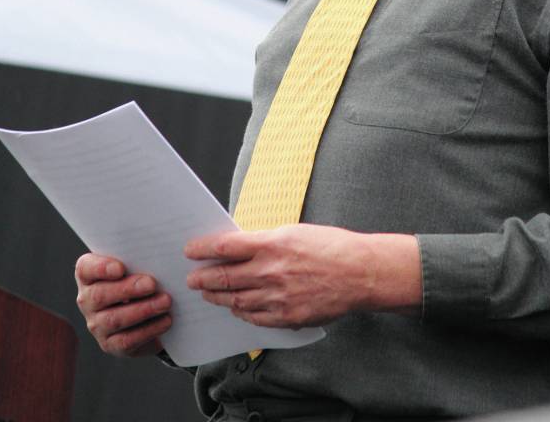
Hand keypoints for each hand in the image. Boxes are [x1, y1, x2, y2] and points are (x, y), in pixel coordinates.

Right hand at [75, 253, 171, 356]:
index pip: (86, 269)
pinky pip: (127, 340)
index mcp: (89, 275)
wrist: (142, 309)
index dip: (101, 268)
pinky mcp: (110, 344)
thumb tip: (159, 255)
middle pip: (101, 295)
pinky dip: (148, 330)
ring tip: (165, 302)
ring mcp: (96, 324)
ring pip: (114, 319)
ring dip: (143, 310)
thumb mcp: (135, 264)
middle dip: (128, 289)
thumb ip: (138, 257)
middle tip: (152, 284)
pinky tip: (165, 321)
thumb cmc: (138, 277)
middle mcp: (87, 300)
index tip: (121, 268)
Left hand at [185, 223, 420, 328]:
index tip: (190, 250)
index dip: (202, 249)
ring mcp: (277, 297)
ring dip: (217, 298)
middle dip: (203, 279)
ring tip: (208, 294)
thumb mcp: (294, 232)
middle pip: (224, 277)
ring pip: (235, 300)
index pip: (225, 247)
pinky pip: (254, 317)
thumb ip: (265, 241)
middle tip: (192, 279)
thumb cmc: (330, 246)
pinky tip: (236, 308)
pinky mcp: (286, 316)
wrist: (359, 272)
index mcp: (271, 244)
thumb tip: (239, 247)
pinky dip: (241, 312)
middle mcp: (270, 271)